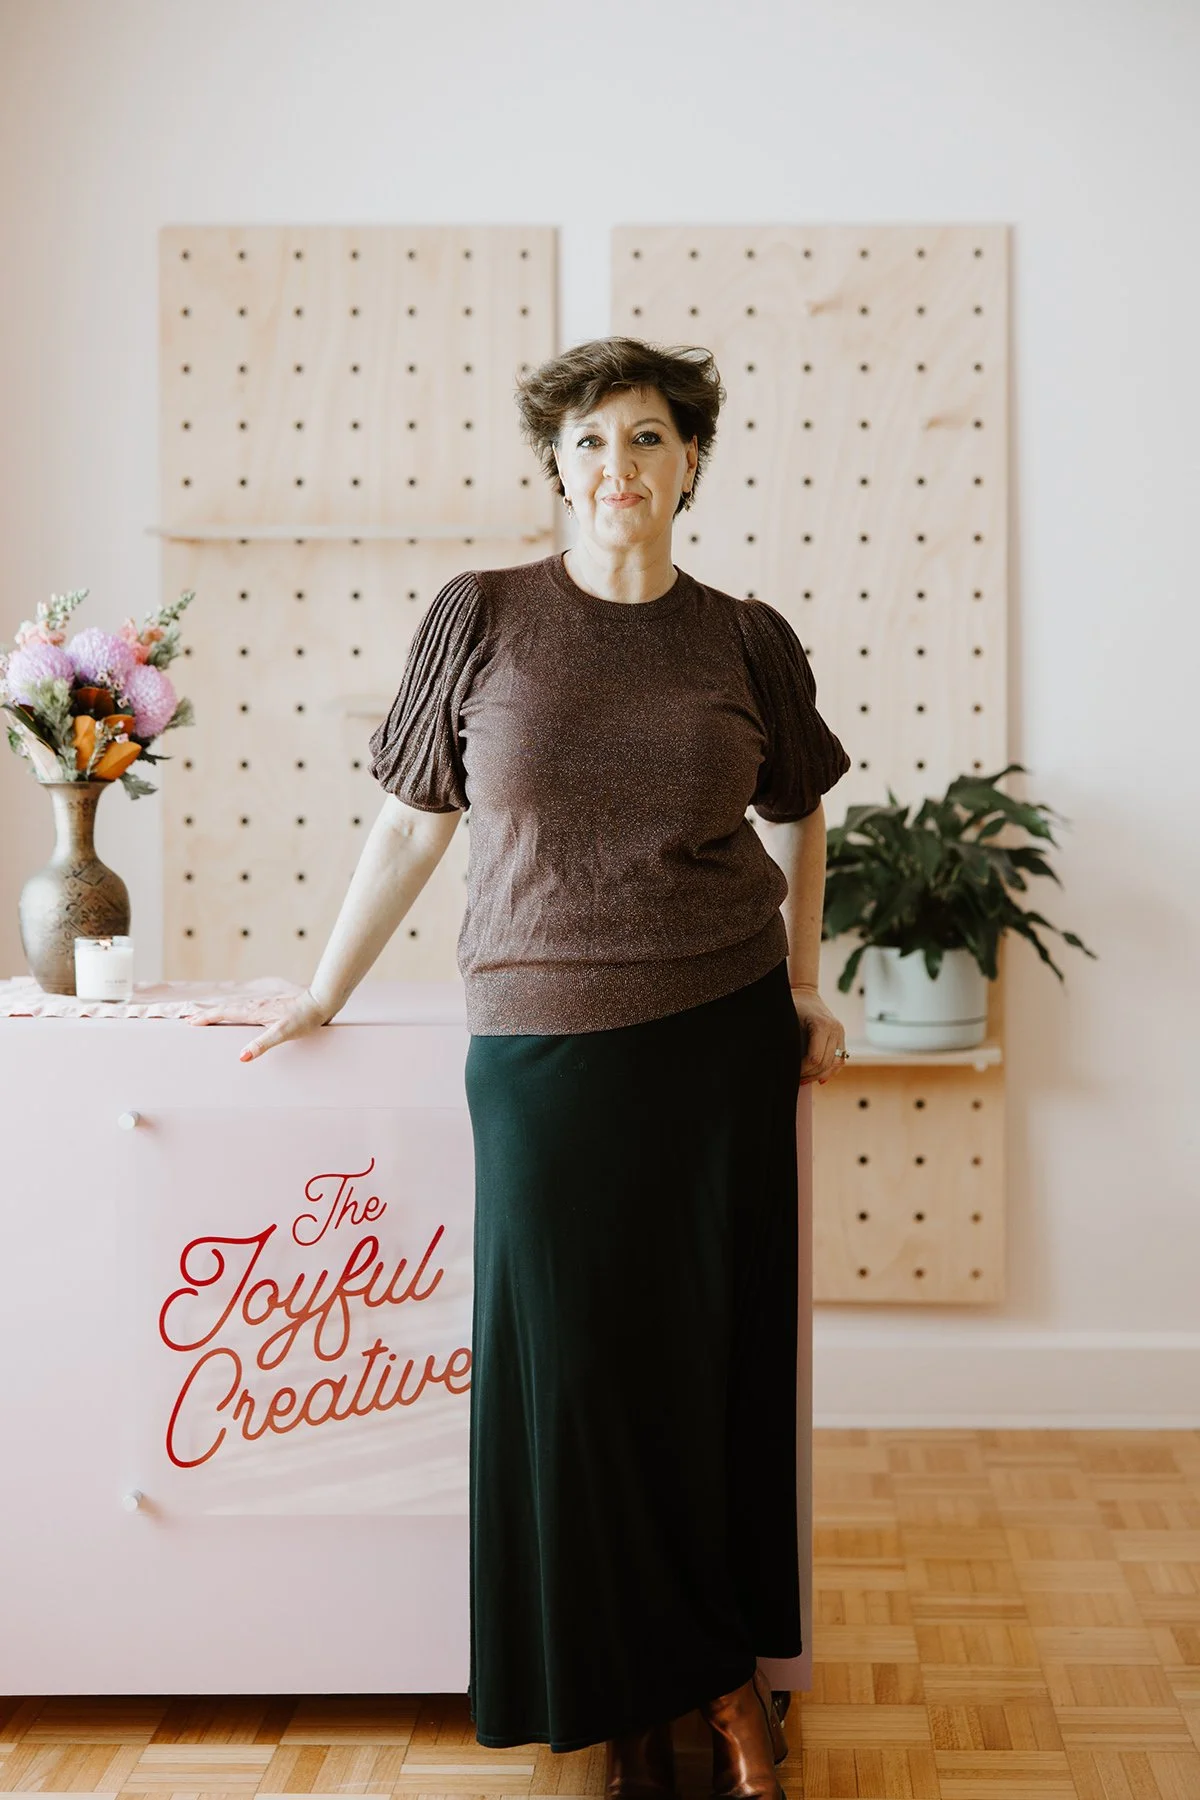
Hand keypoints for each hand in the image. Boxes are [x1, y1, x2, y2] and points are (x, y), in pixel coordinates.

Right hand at [186, 987, 334, 1060]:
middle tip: (190, 1019)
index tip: (190, 1022)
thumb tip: (242, 1057)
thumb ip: (262, 1044)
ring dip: (218, 1011)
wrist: (320, 1003)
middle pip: (225, 1008)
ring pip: (234, 1007)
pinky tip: (236, 1014)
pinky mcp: (270, 1005)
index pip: (224, 1013)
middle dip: (207, 1014)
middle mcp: (255, 1005)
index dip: (207, 1018)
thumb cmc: (304, 1018)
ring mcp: (262, 1004)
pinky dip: (233, 1010)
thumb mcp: (283, 1034)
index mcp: (254, 1011)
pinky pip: (244, 1008)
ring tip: (207, 1016)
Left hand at [789, 983, 847, 1084]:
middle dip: (811, 1075)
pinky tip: (820, 1079)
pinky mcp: (842, 1037)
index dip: (803, 1070)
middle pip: (826, 1063)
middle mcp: (835, 1029)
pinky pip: (840, 1059)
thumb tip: (786, 1066)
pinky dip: (831, 1070)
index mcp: (821, 1025)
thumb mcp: (788, 1022)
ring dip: (820, 1075)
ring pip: (835, 1064)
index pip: (814, 1058)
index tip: (791, 1072)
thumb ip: (790, 1043)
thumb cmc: (793, 1007)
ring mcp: (841, 1033)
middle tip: (796, 1080)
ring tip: (805, 1080)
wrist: (806, 994)